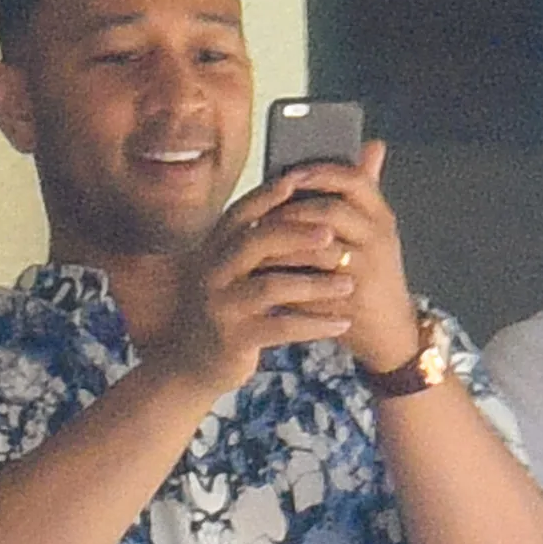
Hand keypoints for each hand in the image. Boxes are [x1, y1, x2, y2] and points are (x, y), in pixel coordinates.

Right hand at [165, 173, 362, 393]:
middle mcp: (212, 273)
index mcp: (214, 250)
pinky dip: (315, 325)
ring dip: (315, 284)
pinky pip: (281, 327)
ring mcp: (221, 307)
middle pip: (255, 243)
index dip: (268, 195)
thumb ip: (259, 244)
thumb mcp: (235, 273)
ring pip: (271, 287)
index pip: (240, 214)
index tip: (300, 179)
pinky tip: (341, 324)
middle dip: (296, 234)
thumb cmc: (229, 310)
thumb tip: (292, 199)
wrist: (194, 364)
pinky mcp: (234, 339)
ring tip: (348, 284)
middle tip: (333, 232)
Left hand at [251, 142, 419, 374]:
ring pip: (316, 250)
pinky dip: (284, 278)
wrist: (390, 331)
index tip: (288, 173)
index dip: (319, 172)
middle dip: (291, 210)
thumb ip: (366, 189)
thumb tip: (371, 144)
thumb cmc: (373, 273)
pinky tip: (263, 274)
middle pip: (330, 211)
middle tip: (261, 212)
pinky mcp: (350, 303)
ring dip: (281, 245)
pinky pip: (310, 286)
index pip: (354, 180)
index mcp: (382, 217)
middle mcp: (378, 241)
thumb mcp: (374, 230)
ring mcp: (366, 273)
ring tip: (256, 242)